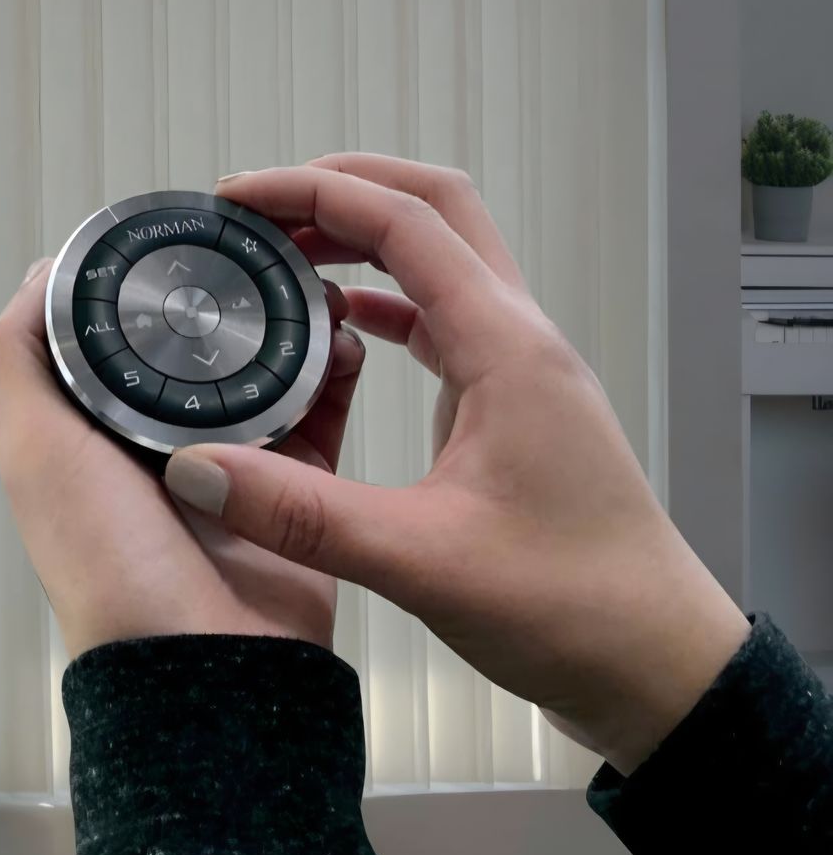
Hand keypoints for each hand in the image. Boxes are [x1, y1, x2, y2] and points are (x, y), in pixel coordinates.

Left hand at [0, 258, 367, 657]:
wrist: (205, 666)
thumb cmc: (108, 564)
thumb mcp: (35, 448)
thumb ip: (19, 358)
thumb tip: (44, 271)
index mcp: (91, 432)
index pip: (117, 332)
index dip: (146, 281)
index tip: (185, 230)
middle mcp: (156, 445)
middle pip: (197, 344)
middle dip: (231, 293)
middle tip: (266, 244)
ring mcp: (231, 467)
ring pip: (265, 370)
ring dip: (291, 325)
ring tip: (312, 282)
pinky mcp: (296, 491)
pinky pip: (322, 418)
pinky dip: (335, 375)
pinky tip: (346, 338)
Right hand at [166, 155, 748, 773]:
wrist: (660, 666)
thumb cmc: (570, 608)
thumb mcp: (420, 563)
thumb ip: (302, 514)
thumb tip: (194, 470)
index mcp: (506, 348)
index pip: (405, 221)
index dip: (314, 192)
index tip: (236, 198)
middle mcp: (520, 338)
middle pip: (432, 207)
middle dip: (341, 188)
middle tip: (255, 209)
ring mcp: (521, 368)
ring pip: (440, 256)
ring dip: (362, 237)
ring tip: (278, 255)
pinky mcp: (512, 403)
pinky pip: (442, 315)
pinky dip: (382, 297)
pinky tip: (333, 326)